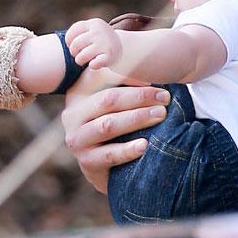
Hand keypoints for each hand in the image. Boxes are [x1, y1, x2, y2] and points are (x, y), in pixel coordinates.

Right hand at [61, 67, 169, 193]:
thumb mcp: (115, 98)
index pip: (101, 76)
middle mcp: (73, 115)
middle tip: (165, 98)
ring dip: (137, 119)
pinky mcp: (86, 162)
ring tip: (160, 115)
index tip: (152, 77)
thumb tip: (148, 72)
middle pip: (108, 100)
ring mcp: (77, 139)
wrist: (106, 165)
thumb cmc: (116, 120)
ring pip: (108, 125)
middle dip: (139, 97)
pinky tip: (145, 144)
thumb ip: (123, 80)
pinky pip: (109, 155)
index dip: (127, 74)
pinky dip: (128, 149)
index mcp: (79, 93)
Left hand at [66, 17, 121, 69]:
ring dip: (80, 61)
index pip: (74, 30)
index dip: (69, 39)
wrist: (124, 48)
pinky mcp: (110, 56)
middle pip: (75, 44)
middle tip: (77, 55)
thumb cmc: (101, 41)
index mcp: (95, 23)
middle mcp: (100, 31)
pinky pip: (93, 64)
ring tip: (84, 61)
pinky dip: (92, 66)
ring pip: (81, 57)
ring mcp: (105, 43)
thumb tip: (61, 43)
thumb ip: (80, 33)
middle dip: (73, 52)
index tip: (71, 45)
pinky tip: (94, 64)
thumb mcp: (93, 31)